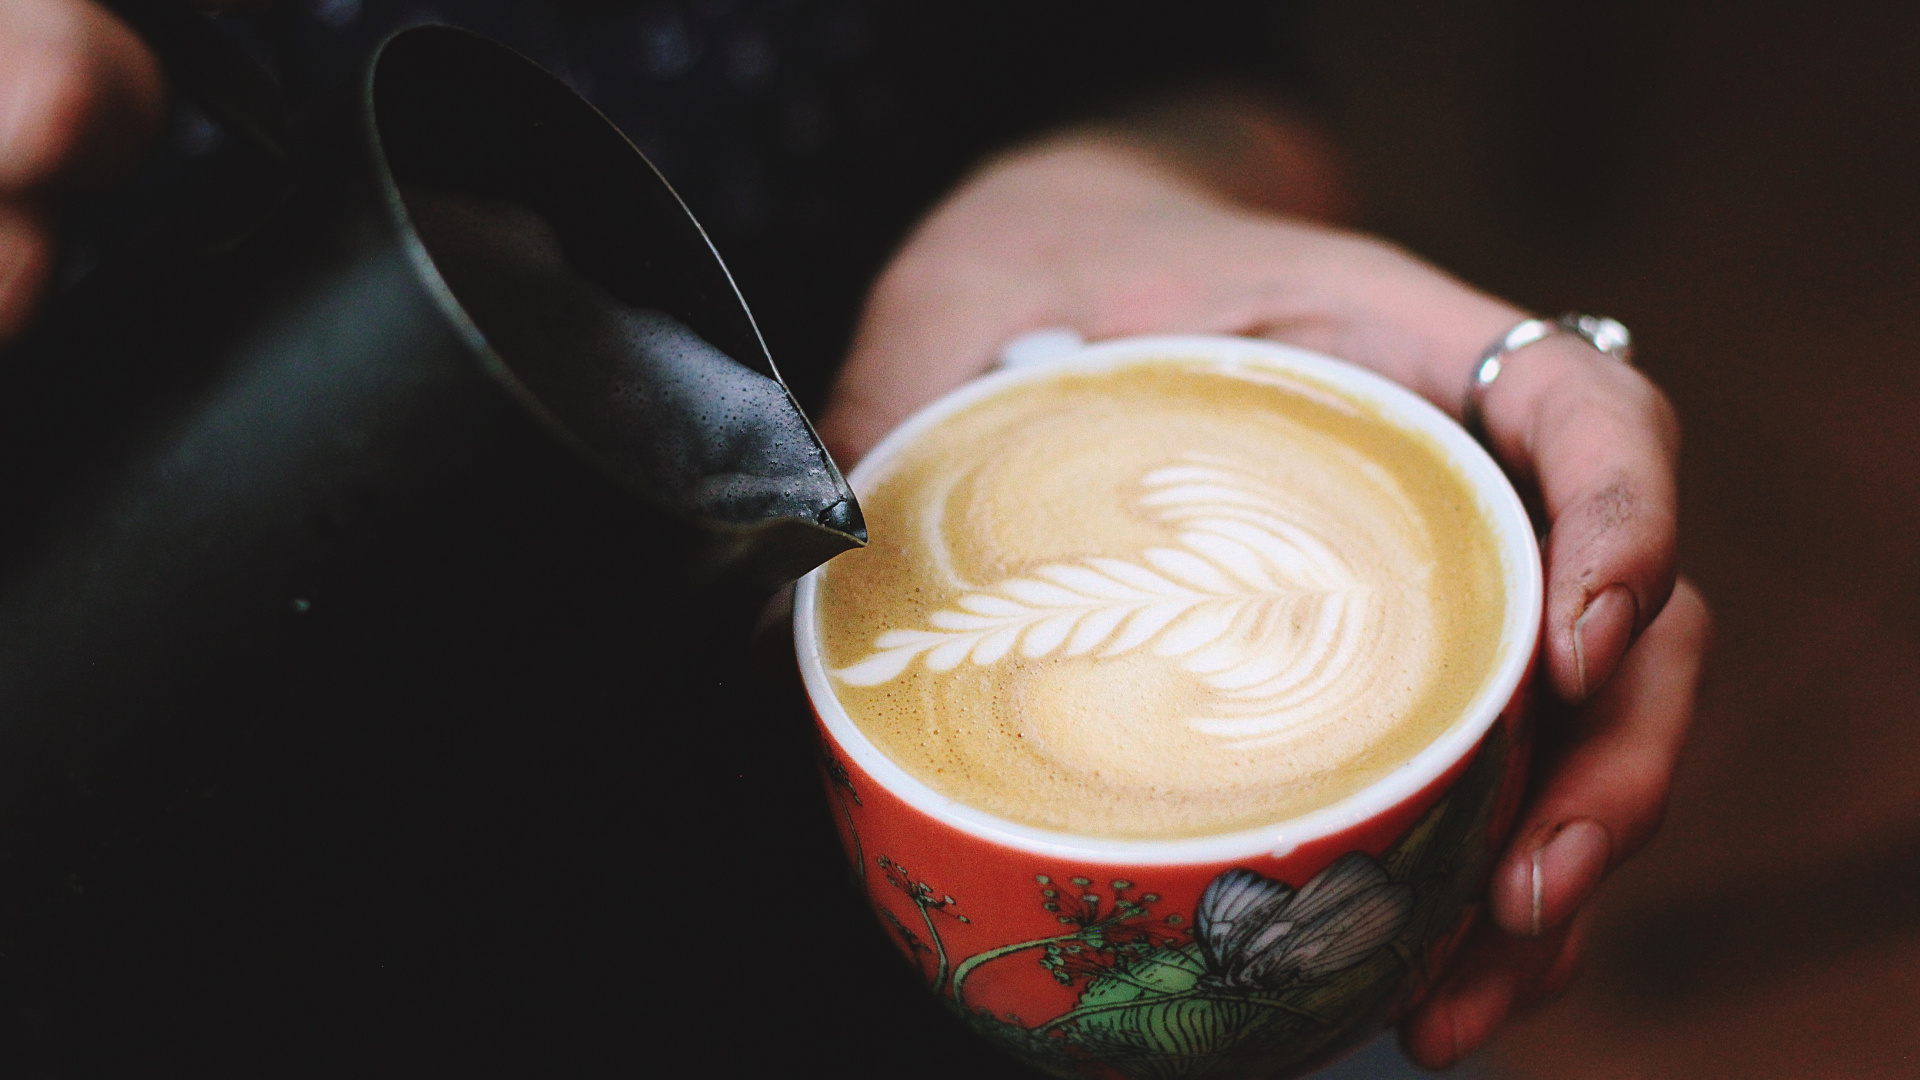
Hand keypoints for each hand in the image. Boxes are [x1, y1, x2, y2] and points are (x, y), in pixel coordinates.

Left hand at [820, 125, 1709, 1066]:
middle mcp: (1454, 468)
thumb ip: (902, 422)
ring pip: (1575, 732)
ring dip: (1552, 878)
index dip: (1624, 524)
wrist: (1058, 269)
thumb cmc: (1034, 278)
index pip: (1585, 411)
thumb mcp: (969, 312)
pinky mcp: (1393, 662)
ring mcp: (1438, 575)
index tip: (1569, 650)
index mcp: (1394, 346)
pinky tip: (1405, 994)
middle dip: (1609, 777)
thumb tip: (792, 614)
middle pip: (1630, 621)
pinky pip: (1480, 773)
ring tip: (1456, 1010)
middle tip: (1520, 900)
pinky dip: (1469, 889)